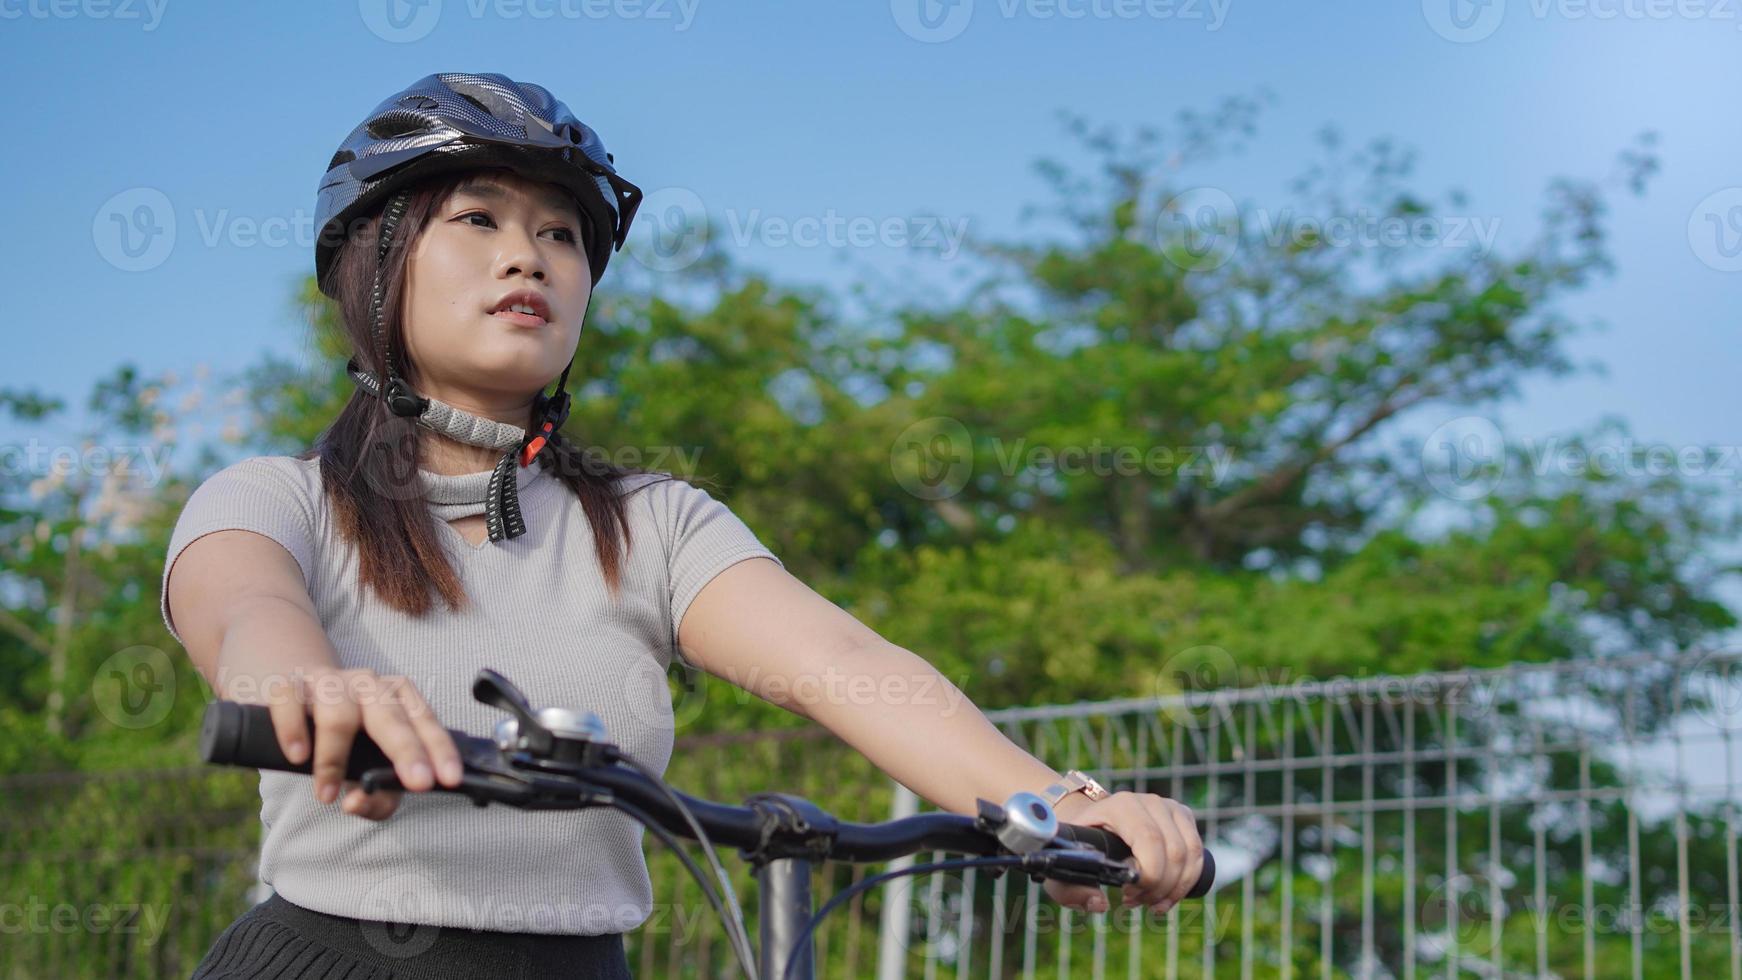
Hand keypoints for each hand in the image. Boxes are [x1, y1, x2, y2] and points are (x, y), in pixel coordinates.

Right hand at [265, 667, 464, 821]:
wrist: (298, 697)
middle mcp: (368, 685)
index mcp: (397, 698)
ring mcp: (329, 682)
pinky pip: (290, 701)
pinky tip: (297, 755)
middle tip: (417, 783)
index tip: (449, 779)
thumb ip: (374, 797)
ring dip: (334, 757)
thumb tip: (356, 803)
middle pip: (390, 715)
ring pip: (338, 711)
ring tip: (327, 794)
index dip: (439, 750)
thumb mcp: (367, 768)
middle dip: (407, 750)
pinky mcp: (290, 684)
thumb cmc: (346, 738)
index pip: (425, 722)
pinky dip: (293, 729)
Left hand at [1043, 790, 1203, 915]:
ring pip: (1191, 854)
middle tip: (1137, 903)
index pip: (1149, 839)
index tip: (1129, 896)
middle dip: (1161, 888)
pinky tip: (1166, 895)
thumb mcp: (1064, 867)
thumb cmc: (1077, 846)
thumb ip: (1073, 890)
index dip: (1150, 874)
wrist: (1091, 821)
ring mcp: (1169, 807)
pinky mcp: (1183, 817)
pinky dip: (1187, 880)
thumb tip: (1101, 904)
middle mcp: (1149, 802)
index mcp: (1120, 806)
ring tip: (1150, 902)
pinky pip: (1197, 853)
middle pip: (1174, 851)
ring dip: (1175, 888)